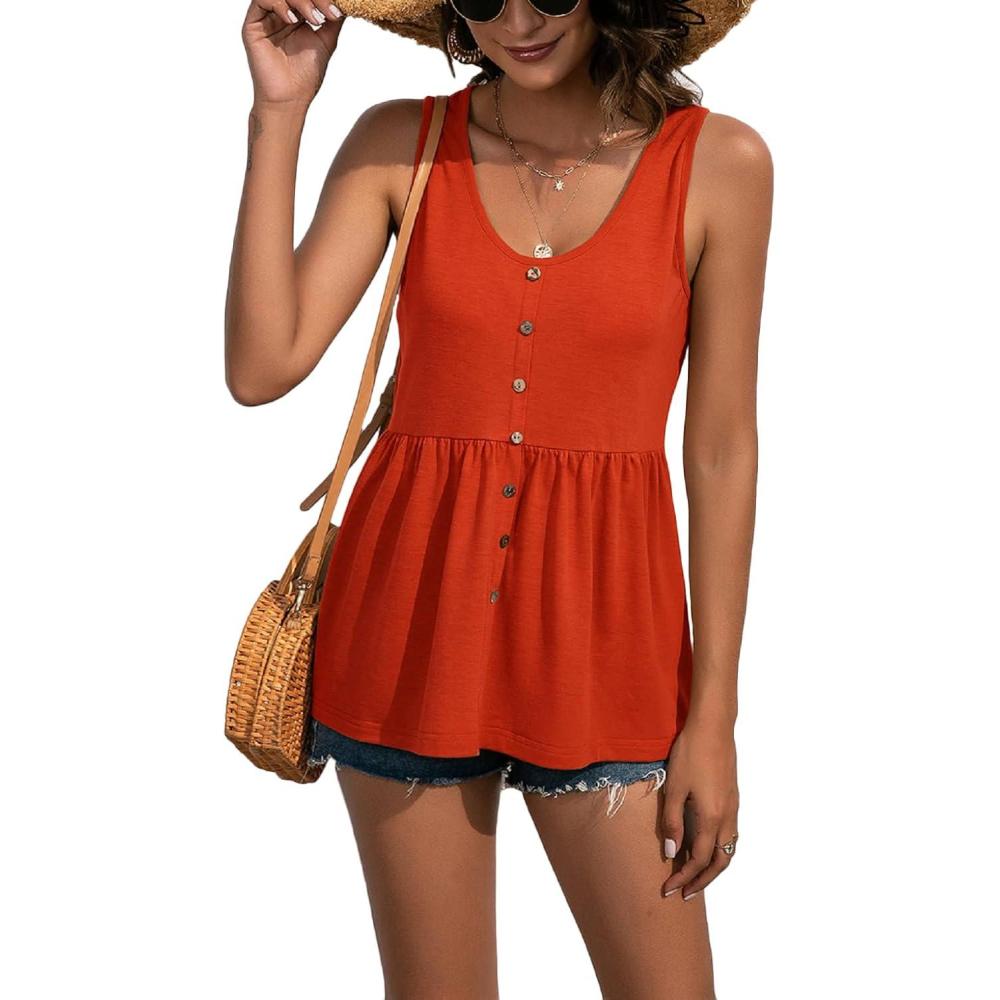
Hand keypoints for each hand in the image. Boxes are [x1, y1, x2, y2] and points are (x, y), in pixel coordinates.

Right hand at [242, 2, 346, 108]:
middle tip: (328, 13)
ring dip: (300, 1)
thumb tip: (344, 3)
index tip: (337, 11)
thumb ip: (333, 18)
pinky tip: (293, 22)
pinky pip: (262, 0)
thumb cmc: (305, 75)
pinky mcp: (253, 25)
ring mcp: (266, 17)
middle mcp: (280, 13)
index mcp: (296, 15)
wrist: (290, 98)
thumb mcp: (326, 41)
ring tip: (314, 20)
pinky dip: (280, 5)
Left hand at [660, 717, 738, 900]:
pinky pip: (731, 835)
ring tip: (695, 877)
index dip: (684, 877)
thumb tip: (671, 852)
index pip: (699, 860)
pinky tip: (706, 846)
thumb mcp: (674, 788)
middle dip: (701, 881)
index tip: (667, 888)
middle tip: (683, 893)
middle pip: (720, 863)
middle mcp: (727, 818)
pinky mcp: (733, 799)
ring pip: (729, 850)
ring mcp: (734, 808)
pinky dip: (720, 850)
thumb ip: (673, 822)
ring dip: (713, 868)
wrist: (713, 727)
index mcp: (712, 818)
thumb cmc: (690, 754)